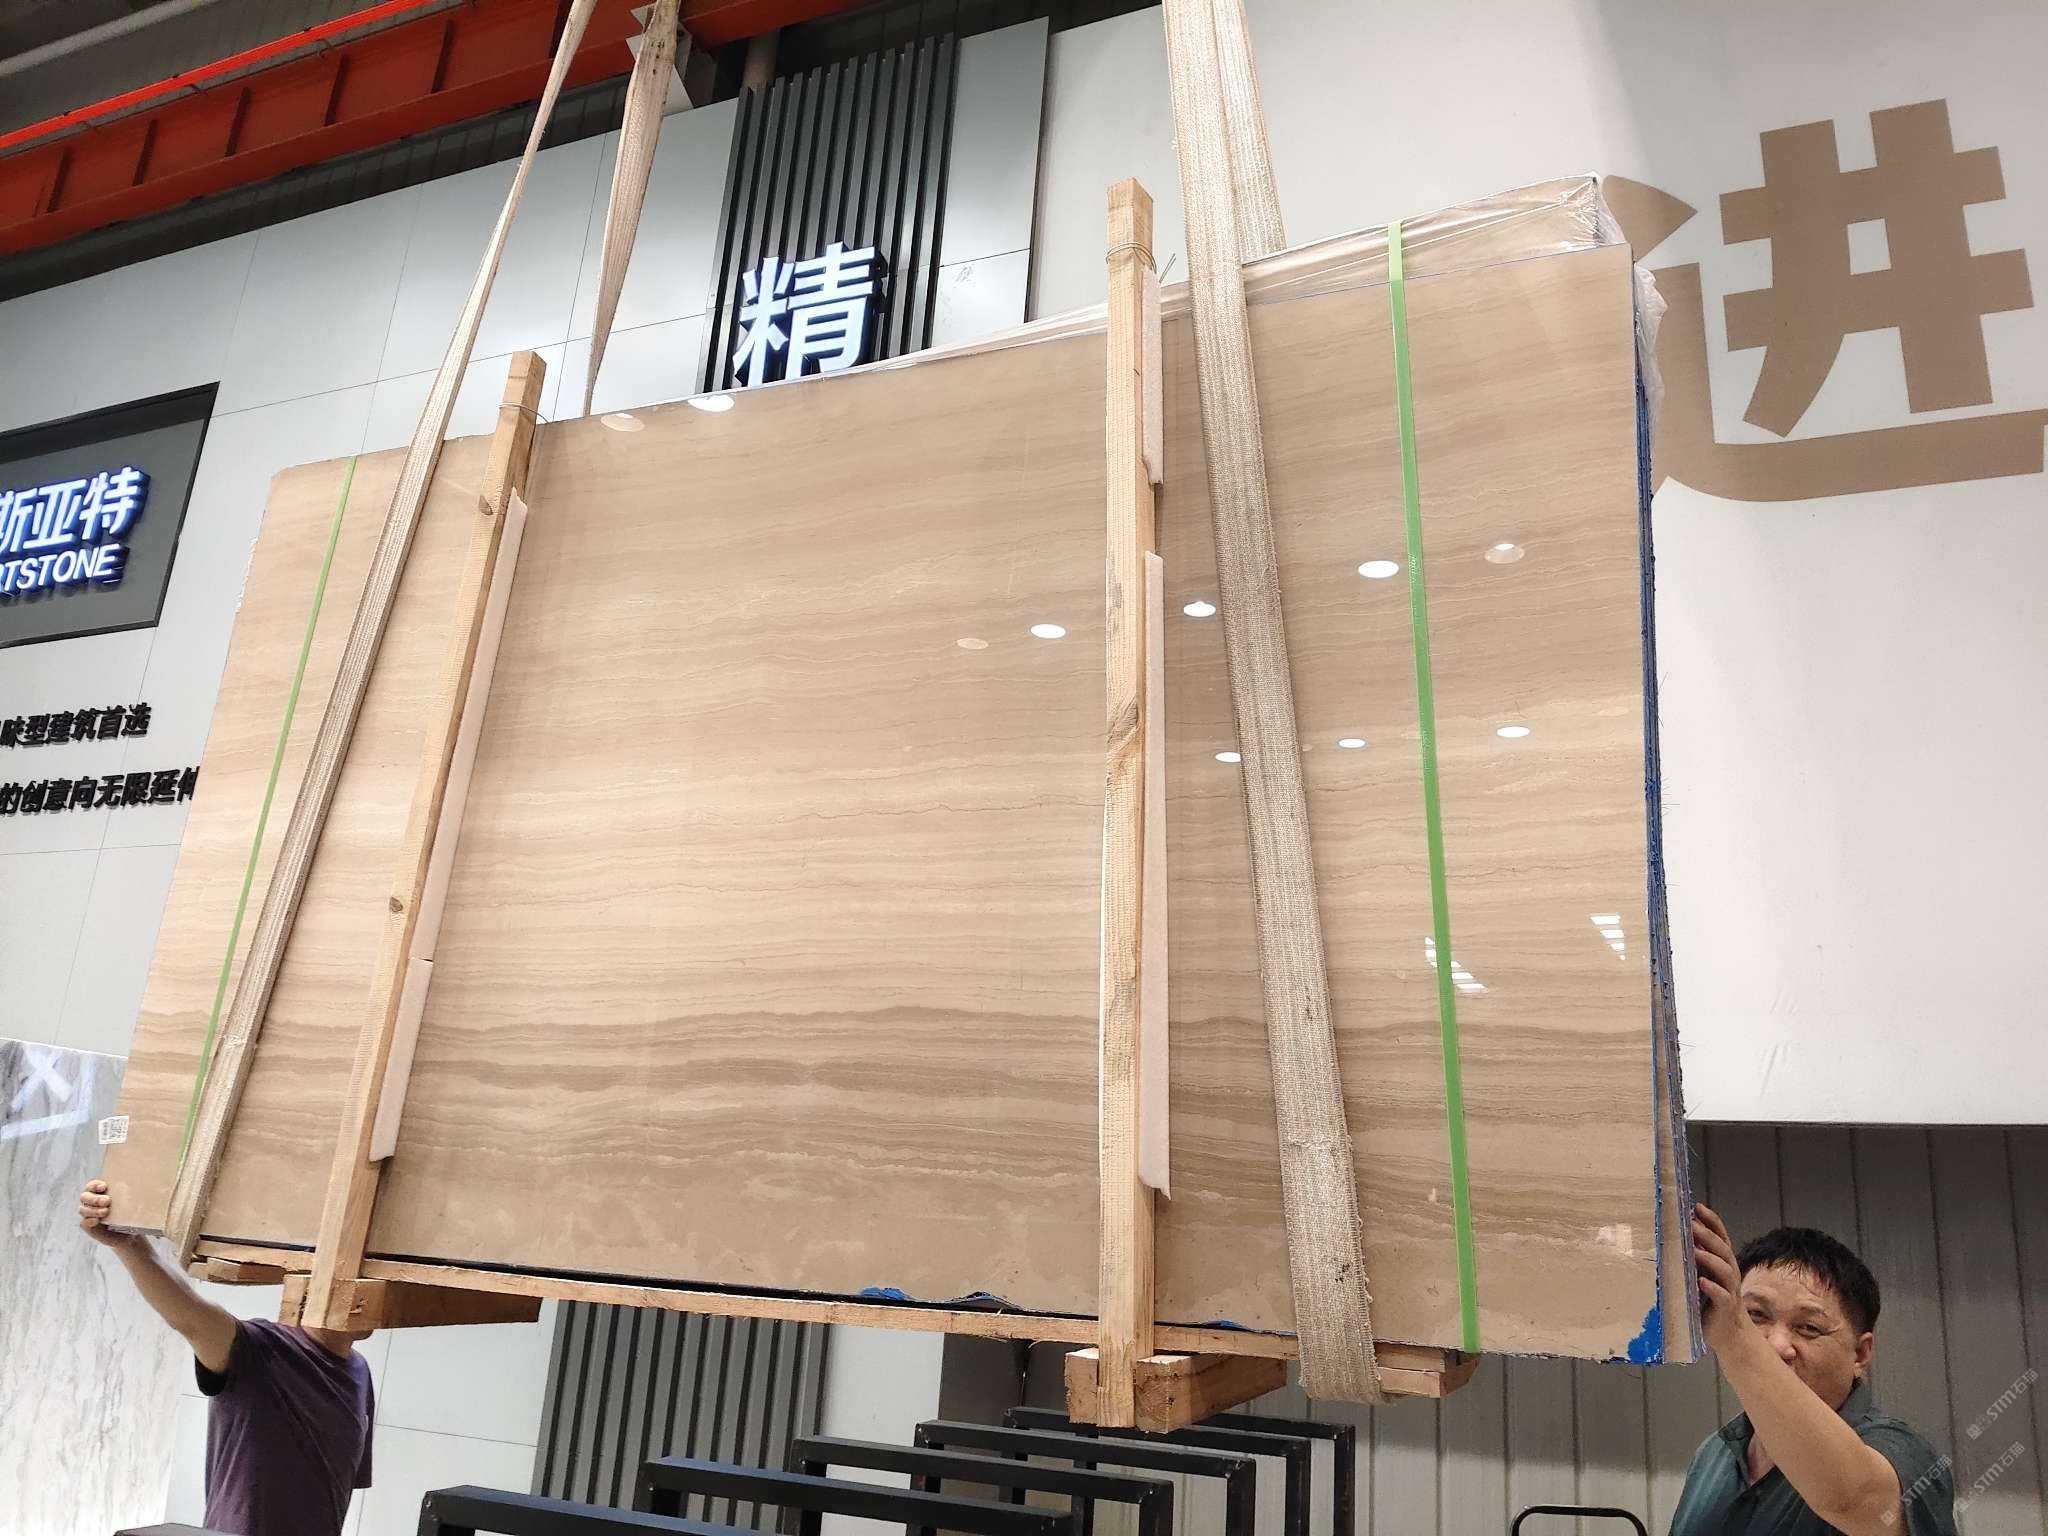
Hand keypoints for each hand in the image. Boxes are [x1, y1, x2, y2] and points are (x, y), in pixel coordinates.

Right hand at [79, 1180, 136, 1250]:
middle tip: (107, 1201)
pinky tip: (97, 1221)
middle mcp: (92, 1202)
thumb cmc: (131, 1214)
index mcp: (100, 1193)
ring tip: (106, 1211)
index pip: (91, 1185)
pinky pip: (84, 1222)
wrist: (129, 1233)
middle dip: (95, 1198)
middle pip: (85, 1196)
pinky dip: (89, 1220)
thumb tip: (150, 1185)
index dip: (95, 1185)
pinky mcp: (88, 1226)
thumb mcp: (132, 1203)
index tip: (104, 1187)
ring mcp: (89, 1214)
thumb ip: (134, 1194)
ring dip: (93, 1210)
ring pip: (83, 1209)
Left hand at [1694, 1202, 1749, 1355]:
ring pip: (1725, 1271)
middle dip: (1708, 1236)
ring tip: (1695, 1250)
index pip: (1721, 1237)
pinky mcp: (1725, 1308)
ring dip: (1710, 1259)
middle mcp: (1729, 1273)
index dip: (1711, 1222)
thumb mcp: (1702, 1275)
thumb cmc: (1710, 1301)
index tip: (1697, 1207)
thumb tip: (1675, 1235)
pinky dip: (1712, 1288)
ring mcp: (1729, 1290)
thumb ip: (1695, 1258)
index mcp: (1722, 1263)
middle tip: (1691, 1224)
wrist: (1729, 1335)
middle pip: (1723, 1250)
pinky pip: (1722, 1296)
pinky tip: (1701, 1282)